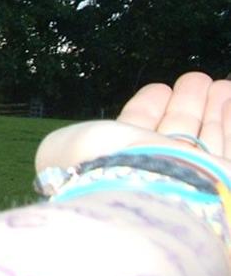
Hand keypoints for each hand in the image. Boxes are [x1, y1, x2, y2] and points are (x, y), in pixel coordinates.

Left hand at [36, 71, 230, 172]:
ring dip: (214, 109)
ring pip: (210, 139)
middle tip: (197, 79)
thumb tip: (61, 153)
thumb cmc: (101, 171)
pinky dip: (230, 120)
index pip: (140, 131)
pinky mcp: (226, 179)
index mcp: (124, 165)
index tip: (160, 89)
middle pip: (180, 134)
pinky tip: (228, 93)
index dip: (150, 110)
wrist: (149, 196)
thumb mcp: (62, 150)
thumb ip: (62, 147)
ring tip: (219, 84)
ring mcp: (198, 179)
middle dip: (188, 105)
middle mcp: (162, 172)